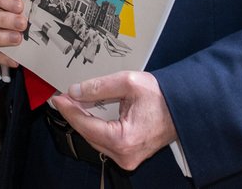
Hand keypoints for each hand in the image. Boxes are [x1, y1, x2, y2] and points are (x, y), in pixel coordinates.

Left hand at [50, 70, 177, 170]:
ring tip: (74, 103)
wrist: (183, 108)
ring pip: (95, 140)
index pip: (86, 125)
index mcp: (124, 140)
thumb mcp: (129, 83)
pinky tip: (89, 113)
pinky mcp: (129, 156)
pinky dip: (95, 128)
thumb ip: (99, 87)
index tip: (58, 98)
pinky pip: (105, 142)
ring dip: (84, 121)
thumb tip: (75, 91)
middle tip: (64, 98)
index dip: (69, 110)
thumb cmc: (162, 97)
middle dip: (74, 115)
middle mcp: (124, 155)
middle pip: (88, 135)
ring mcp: (127, 158)